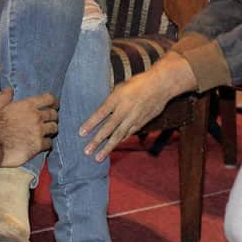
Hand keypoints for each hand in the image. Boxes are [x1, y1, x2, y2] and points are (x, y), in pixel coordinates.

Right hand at [0, 88, 58, 166]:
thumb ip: (3, 98)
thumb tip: (8, 90)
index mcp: (26, 105)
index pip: (48, 99)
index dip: (53, 102)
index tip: (54, 105)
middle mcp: (35, 117)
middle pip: (54, 114)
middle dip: (53, 117)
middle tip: (50, 121)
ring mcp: (38, 131)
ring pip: (54, 128)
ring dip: (51, 130)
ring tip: (47, 133)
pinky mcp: (38, 146)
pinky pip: (49, 143)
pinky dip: (47, 144)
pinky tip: (42, 145)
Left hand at [79, 53, 196, 160]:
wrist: (160, 85)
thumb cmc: (138, 83)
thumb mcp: (120, 87)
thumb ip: (111, 101)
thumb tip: (101, 113)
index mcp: (117, 98)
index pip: (100, 113)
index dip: (90, 124)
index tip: (81, 133)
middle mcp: (124, 110)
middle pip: (108, 129)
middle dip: (96, 141)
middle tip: (86, 151)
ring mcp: (133, 118)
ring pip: (118, 136)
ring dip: (107, 147)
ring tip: (98, 157)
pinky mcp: (141, 123)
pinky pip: (127, 134)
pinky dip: (119, 141)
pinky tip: (113, 147)